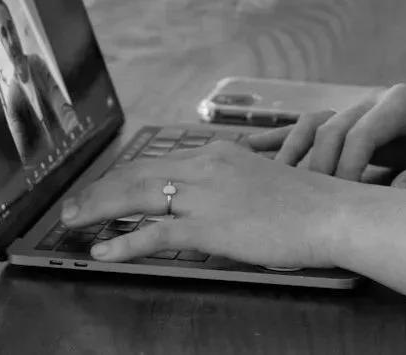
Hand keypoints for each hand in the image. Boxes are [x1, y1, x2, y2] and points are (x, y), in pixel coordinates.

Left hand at [60, 141, 352, 268]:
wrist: (333, 212)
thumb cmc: (306, 203)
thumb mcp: (260, 180)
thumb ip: (227, 184)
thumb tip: (206, 199)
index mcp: (214, 154)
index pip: (154, 163)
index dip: (121, 177)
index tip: (101, 189)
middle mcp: (202, 167)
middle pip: (135, 174)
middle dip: (98, 190)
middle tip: (72, 207)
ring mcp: (204, 196)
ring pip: (135, 197)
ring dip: (98, 209)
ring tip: (73, 223)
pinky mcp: (209, 226)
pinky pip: (154, 234)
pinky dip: (123, 242)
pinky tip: (104, 251)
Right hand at [247, 84, 405, 193]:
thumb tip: (393, 195)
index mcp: (400, 102)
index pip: (361, 133)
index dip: (348, 165)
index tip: (341, 197)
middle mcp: (373, 98)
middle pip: (331, 128)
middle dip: (317, 164)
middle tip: (306, 199)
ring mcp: (358, 107)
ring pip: (313, 125)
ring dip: (290, 149)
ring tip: (268, 174)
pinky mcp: (350, 120)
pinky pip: (311, 128)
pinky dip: (284, 138)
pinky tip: (253, 147)